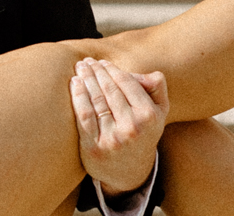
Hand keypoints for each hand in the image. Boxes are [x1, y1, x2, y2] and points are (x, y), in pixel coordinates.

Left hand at [70, 58, 168, 195]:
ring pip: (96, 100)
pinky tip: (74, 83)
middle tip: (86, 61)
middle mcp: (133, 127)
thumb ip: (156, 89)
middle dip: (96, 71)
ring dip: (85, 79)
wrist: (130, 172)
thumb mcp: (158, 113)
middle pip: (109, 90)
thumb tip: (146, 73)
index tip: (101, 62)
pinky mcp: (94, 147)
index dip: (112, 69)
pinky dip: (77, 96)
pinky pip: (83, 115)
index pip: (127, 83)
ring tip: (80, 68)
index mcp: (150, 116)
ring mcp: (113, 138)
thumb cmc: (142, 133)